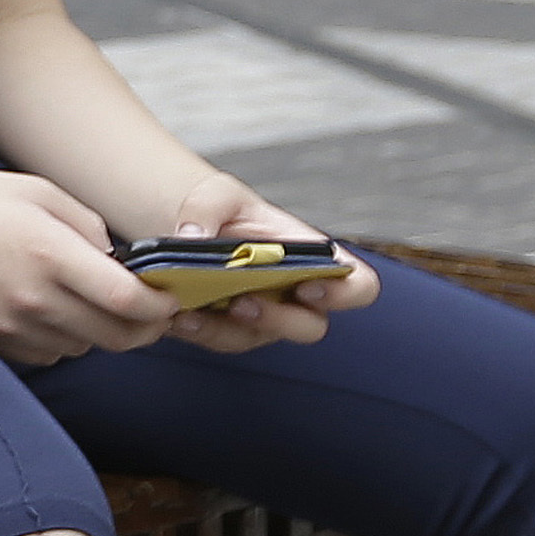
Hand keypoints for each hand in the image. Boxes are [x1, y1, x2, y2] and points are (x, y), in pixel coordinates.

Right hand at [0, 163, 171, 366]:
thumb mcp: (38, 191)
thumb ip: (88, 226)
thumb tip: (120, 263)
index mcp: (50, 254)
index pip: (128, 301)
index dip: (162, 306)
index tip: (171, 296)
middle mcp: (33, 298)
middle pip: (117, 337)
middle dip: (147, 327)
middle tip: (153, 308)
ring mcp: (10, 326)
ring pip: (87, 348)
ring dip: (104, 332)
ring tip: (96, 301)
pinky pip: (52, 353)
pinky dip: (67, 338)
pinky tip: (55, 309)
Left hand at [148, 174, 376, 353]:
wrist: (180, 229)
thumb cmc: (220, 210)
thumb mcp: (217, 194)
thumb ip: (207, 207)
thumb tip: (193, 236)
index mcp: (312, 259)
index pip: (357, 286)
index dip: (343, 293)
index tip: (310, 286)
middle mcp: (296, 295)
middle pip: (311, 327)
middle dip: (280, 319)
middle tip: (245, 301)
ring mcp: (265, 317)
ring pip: (259, 339)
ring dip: (229, 328)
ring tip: (195, 309)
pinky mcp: (229, 330)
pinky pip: (221, 341)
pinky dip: (199, 330)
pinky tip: (177, 315)